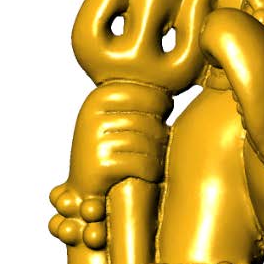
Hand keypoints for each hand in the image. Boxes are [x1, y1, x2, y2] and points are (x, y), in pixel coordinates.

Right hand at [68, 80, 172, 196]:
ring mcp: (94, 140)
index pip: (149, 94)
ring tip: (152, 159)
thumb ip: (140, 98)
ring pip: (149, 144)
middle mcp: (93, 115)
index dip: (163, 104)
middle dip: (160, 135)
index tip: (163, 114)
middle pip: (151, 121)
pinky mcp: (100, 165)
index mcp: (99, 97)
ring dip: (157, 155)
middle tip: (158, 144)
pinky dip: (151, 172)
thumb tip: (177, 79)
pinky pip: (143, 164)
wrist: (87, 184)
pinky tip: (147, 174)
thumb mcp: (120, 115)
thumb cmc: (113, 145)